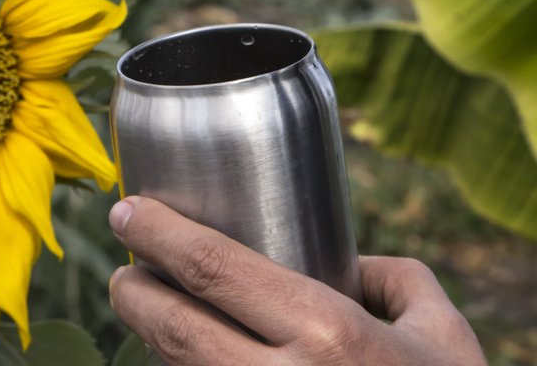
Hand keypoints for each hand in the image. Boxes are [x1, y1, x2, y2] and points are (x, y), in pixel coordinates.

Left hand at [107, 196, 487, 364]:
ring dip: (150, 338)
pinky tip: (184, 356)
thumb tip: (345, 261)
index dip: (158, 233)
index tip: (127, 210)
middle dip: (133, 289)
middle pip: (175, 326)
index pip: (212, 268)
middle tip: (124, 265)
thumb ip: (389, 276)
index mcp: (326, 334)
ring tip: (147, 305)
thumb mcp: (437, 327)